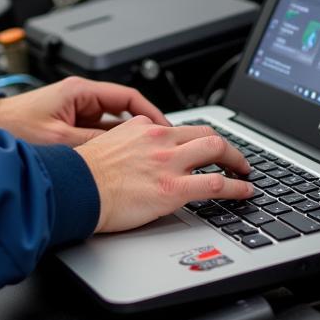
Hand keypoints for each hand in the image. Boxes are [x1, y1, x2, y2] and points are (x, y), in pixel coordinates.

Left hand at [0, 76, 168, 145]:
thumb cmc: (13, 127)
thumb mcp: (59, 139)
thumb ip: (93, 143)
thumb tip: (122, 150)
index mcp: (80, 91)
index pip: (128, 96)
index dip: (150, 112)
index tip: (163, 127)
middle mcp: (80, 98)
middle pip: (122, 111)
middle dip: (140, 129)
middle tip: (158, 146)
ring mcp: (75, 112)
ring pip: (111, 125)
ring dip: (123, 140)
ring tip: (140, 157)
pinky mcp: (69, 125)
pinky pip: (97, 134)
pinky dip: (108, 147)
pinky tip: (115, 162)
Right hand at [75, 117, 254, 232]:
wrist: (75, 188)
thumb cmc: (83, 173)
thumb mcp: (105, 142)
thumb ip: (127, 141)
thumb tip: (134, 145)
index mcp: (143, 129)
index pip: (179, 128)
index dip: (196, 139)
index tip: (203, 147)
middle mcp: (160, 140)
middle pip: (205, 133)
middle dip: (224, 145)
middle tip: (233, 157)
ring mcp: (169, 163)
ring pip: (216, 149)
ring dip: (236, 160)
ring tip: (244, 171)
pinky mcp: (173, 189)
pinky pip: (216, 184)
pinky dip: (237, 187)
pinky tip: (245, 190)